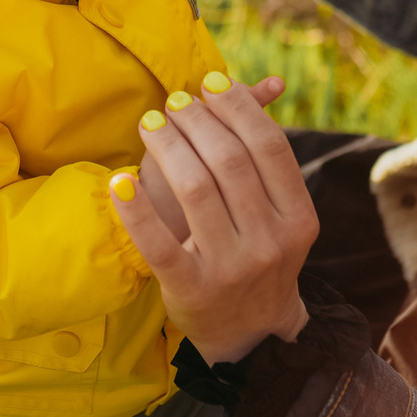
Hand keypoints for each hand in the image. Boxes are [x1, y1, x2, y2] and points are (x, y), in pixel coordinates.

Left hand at [108, 72, 313, 362]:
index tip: (208, 84)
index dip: (237, 107)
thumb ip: (265, 153)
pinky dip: (135, 209)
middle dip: (195, 120)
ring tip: (149, 124)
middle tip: (173, 102)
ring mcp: (231, 268)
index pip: (268, 145)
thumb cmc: (259, 254)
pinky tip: (118, 181)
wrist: (248, 333)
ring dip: (166, 145)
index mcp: (299, 218)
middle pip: (228, 160)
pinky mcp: (191, 289)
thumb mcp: (279, 212)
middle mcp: (270, 243)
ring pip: (194, 188)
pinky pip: (158, 242)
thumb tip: (259, 83)